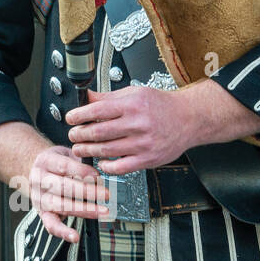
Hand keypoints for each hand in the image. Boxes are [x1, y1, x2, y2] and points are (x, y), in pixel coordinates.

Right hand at [26, 145, 108, 242]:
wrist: (34, 169)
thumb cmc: (55, 163)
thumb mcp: (66, 154)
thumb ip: (81, 162)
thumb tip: (101, 171)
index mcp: (45, 161)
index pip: (64, 166)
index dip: (81, 171)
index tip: (98, 175)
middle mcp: (39, 180)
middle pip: (63, 187)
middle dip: (87, 191)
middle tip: (106, 194)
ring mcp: (39, 198)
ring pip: (60, 205)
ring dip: (83, 210)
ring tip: (101, 211)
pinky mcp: (41, 213)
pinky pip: (50, 225)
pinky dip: (63, 232)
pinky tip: (75, 236)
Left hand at [65, 85, 193, 176]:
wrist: (189, 118)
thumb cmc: (162, 106)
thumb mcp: (135, 93)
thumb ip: (109, 97)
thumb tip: (86, 97)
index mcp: (133, 105)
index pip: (98, 110)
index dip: (79, 115)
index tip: (70, 119)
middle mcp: (138, 124)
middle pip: (99, 132)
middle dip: (80, 134)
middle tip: (73, 135)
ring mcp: (143, 143)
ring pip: (107, 150)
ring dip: (88, 151)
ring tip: (80, 149)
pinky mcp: (148, 159)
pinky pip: (121, 167)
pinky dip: (107, 166)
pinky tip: (101, 162)